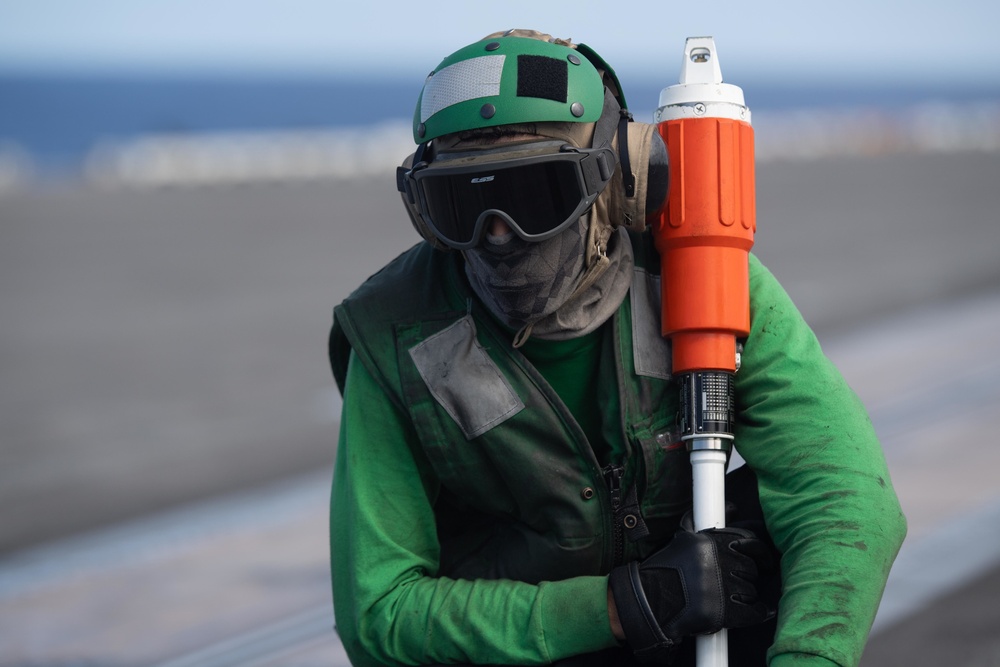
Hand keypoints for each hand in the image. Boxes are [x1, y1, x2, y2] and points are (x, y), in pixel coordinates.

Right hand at [608, 526, 775, 661]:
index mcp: (710, 542)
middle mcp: (718, 562)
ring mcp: (721, 587)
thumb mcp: (684, 538)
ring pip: (751, 589)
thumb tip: (733, 507)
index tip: (763, 559)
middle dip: (748, 574)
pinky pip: (753, 611)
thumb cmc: (667, 568)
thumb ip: (705, 520)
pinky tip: (760, 610)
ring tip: (733, 596)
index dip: (759, 551)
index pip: (750, 541)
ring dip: (746, 593)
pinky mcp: (723, 612)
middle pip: (751, 567)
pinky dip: (758, 612)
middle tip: (740, 579)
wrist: (651, 599)